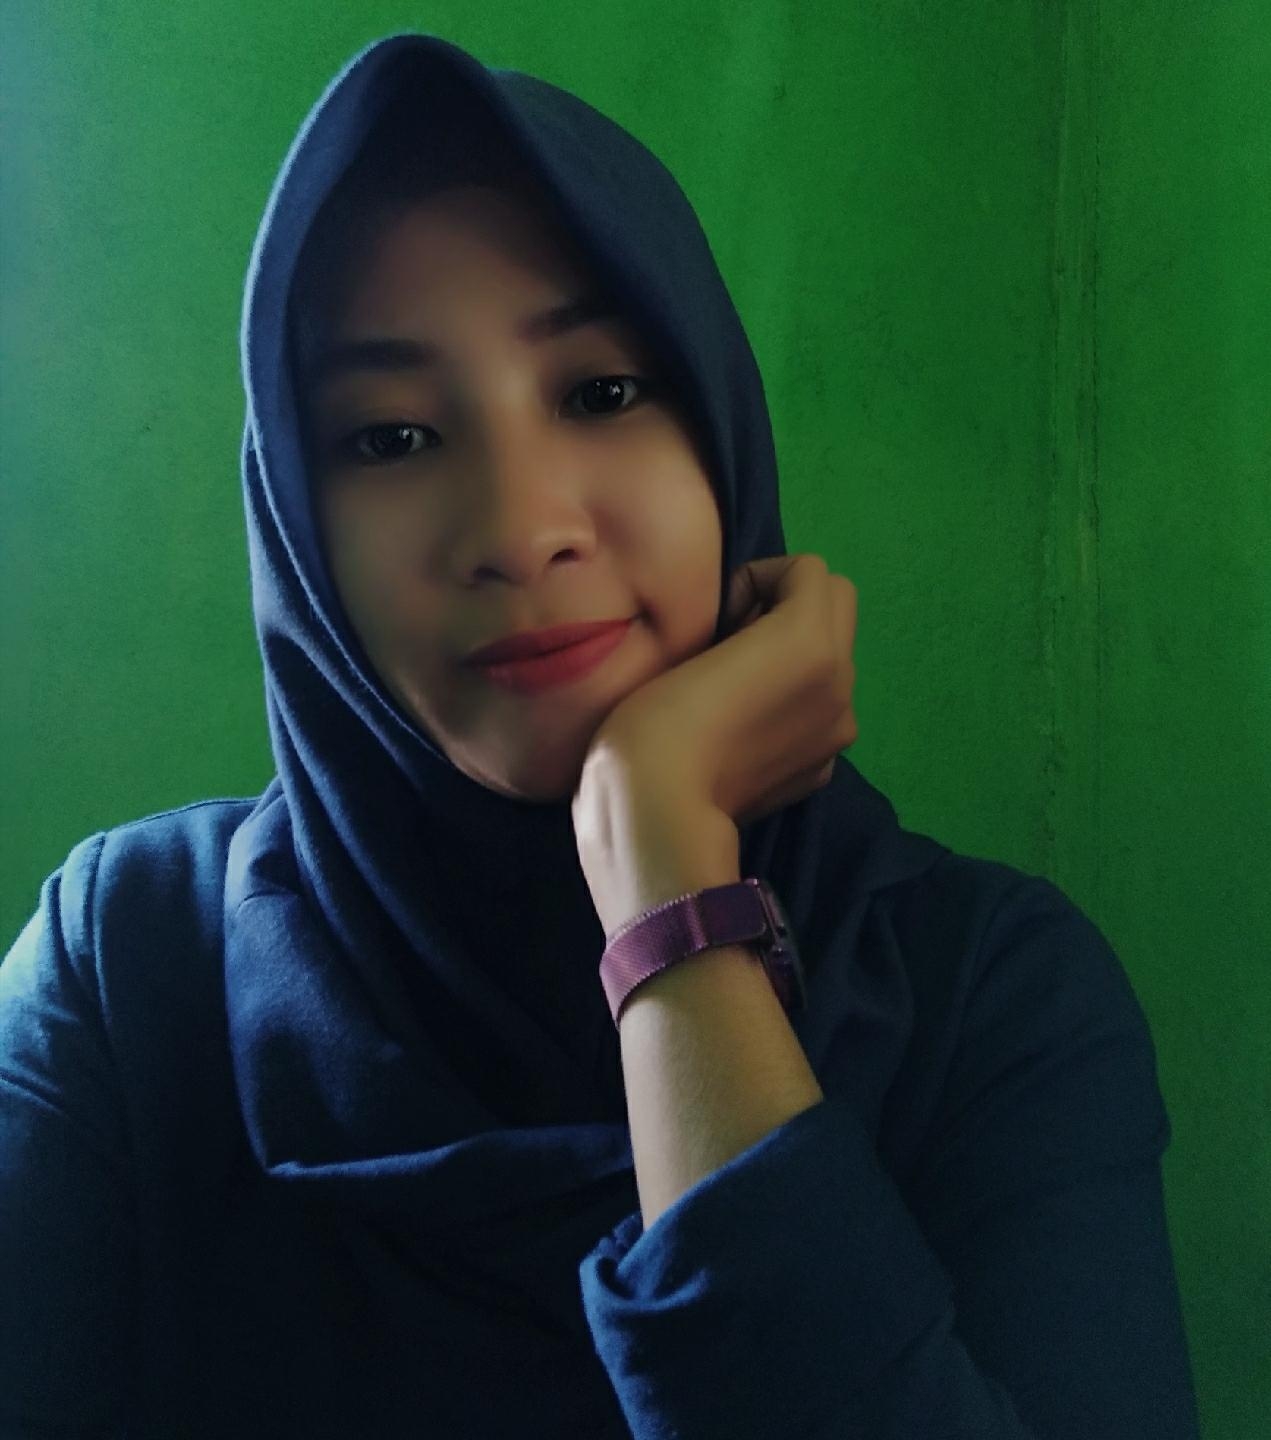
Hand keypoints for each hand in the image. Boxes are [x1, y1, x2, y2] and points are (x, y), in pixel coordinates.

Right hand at [575, 553, 858, 833]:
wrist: (660, 813)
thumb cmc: (657, 717)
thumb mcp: (693, 640)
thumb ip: (743, 616)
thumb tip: (750, 627)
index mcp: (811, 639)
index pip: (806, 568)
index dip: (758, 579)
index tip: (721, 617)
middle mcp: (842, 679)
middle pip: (838, 603)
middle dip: (792, 606)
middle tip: (738, 639)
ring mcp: (839, 729)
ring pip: (834, 659)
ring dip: (795, 656)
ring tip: (739, 688)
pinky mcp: (825, 767)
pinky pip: (822, 710)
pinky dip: (795, 706)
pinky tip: (746, 731)